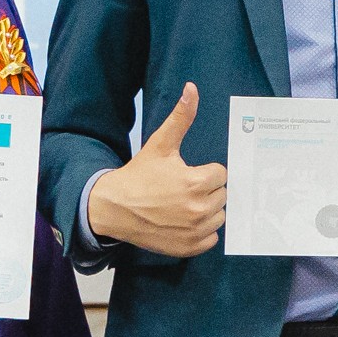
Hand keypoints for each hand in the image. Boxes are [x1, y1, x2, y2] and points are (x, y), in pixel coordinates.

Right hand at [86, 82, 226, 257]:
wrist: (114, 208)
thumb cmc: (138, 175)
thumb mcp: (160, 144)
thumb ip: (181, 117)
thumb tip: (192, 89)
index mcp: (195, 182)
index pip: (221, 174)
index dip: (206, 171)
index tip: (187, 174)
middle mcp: (198, 209)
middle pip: (223, 195)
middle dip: (207, 190)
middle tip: (184, 188)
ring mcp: (194, 231)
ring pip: (219, 216)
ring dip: (208, 210)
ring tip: (183, 204)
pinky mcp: (189, 247)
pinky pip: (211, 238)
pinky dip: (202, 231)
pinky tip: (184, 221)